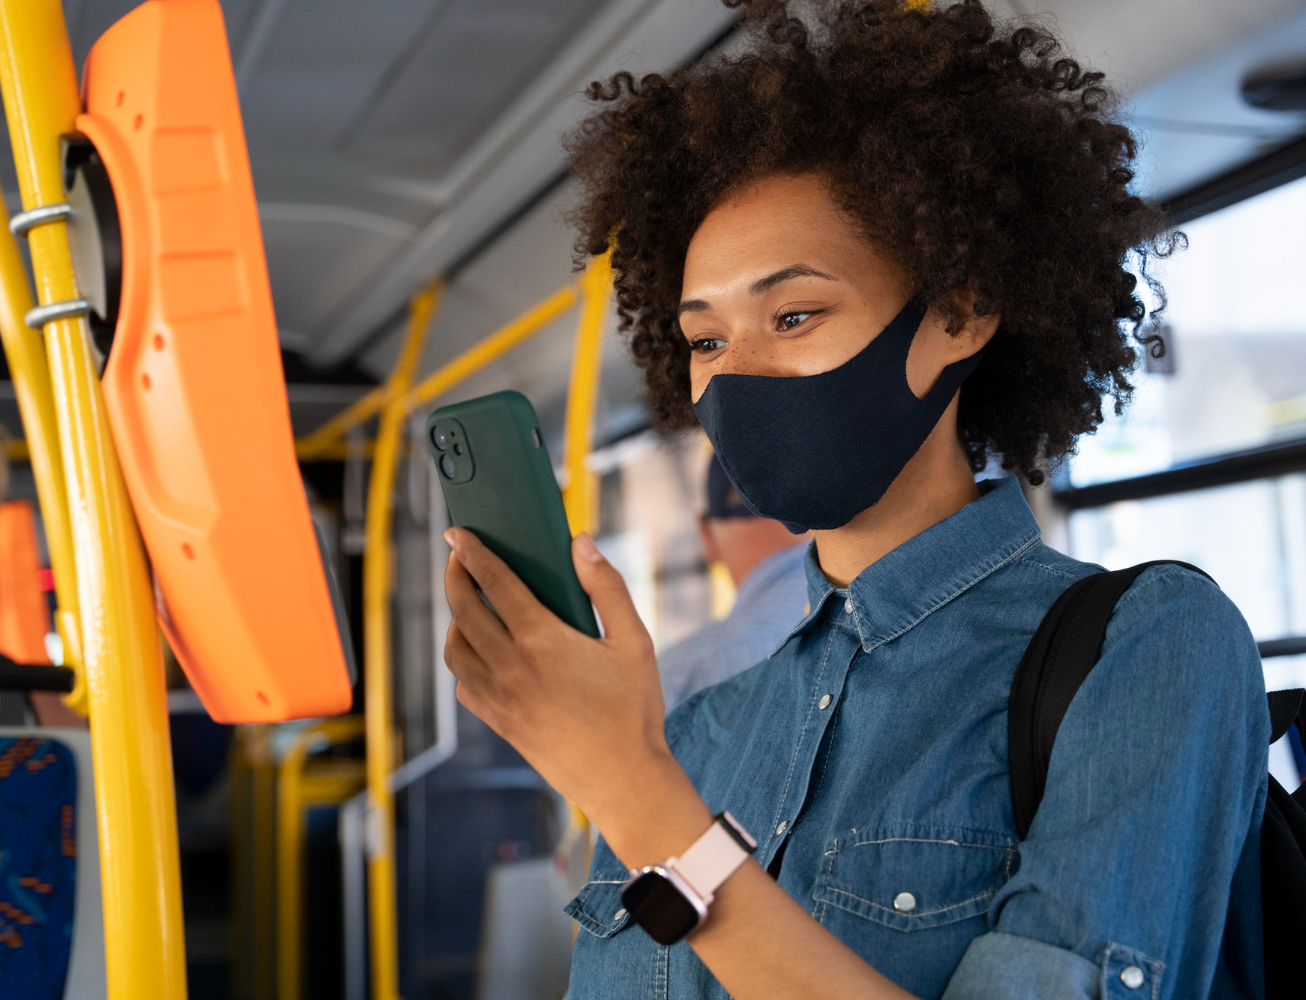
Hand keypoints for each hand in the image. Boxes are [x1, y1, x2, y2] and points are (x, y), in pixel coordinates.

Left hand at [442, 528, 690, 839]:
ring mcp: (499, 698)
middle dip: (454, 576)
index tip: (457, 532)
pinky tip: (478, 651)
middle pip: (464, 610)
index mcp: (542, 639)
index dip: (472, 552)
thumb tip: (580, 544)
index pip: (494, 582)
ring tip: (467, 602)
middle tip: (457, 558)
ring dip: (454, 618)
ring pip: (455, 648)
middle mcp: (510, 666)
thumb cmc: (634, 709)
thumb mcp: (635, 641)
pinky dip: (462, 660)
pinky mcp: (499, 723)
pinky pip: (463, 684)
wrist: (624, 779)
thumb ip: (606, 586)